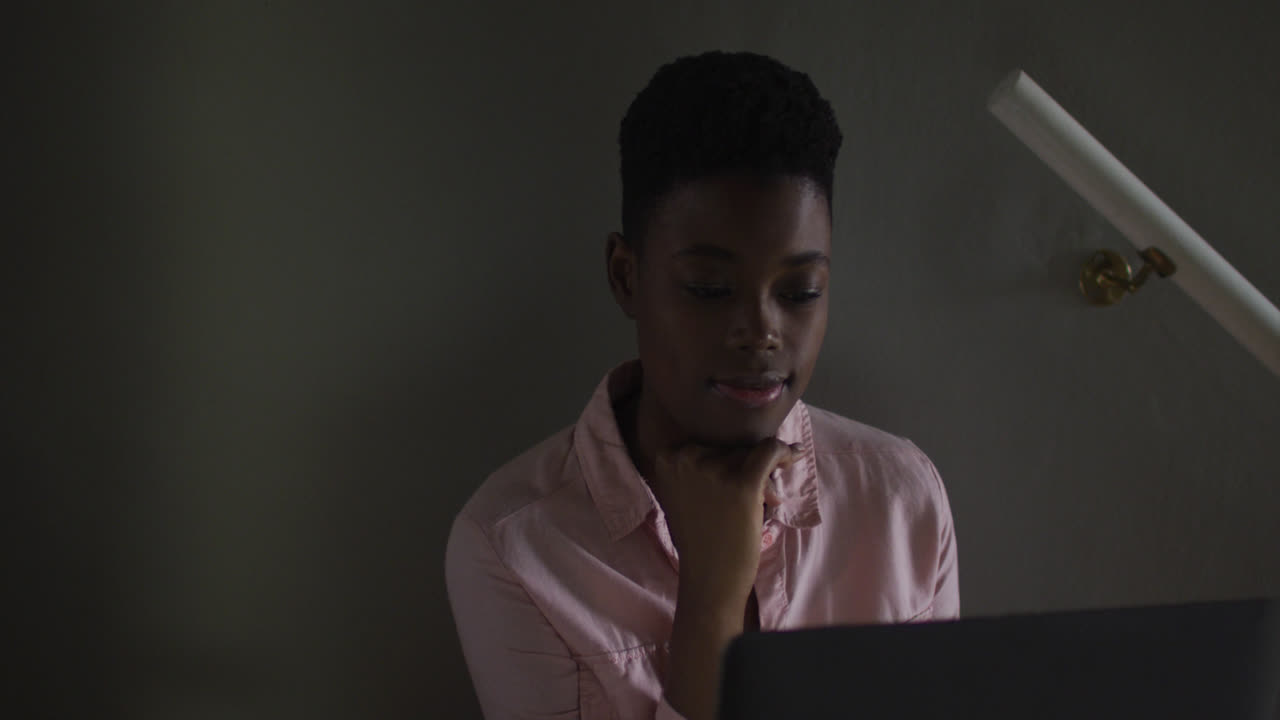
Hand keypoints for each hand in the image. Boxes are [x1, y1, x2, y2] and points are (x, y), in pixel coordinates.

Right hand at [651, 438, 800, 611]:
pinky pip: (770, 452)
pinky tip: (795, 455)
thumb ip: (697, 467)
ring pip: (750, 452)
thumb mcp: (683, 494)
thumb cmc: (699, 539)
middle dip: (744, 467)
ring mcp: (714, 471)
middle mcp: (688, 459)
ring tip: (763, 500)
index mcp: (669, 459)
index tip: (736, 473)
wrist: (709, 578)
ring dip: (762, 472)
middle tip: (751, 496)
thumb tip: (742, 443)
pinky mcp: (742, 484)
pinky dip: (785, 452)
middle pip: (730, 446)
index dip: (725, 458)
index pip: (708, 441)